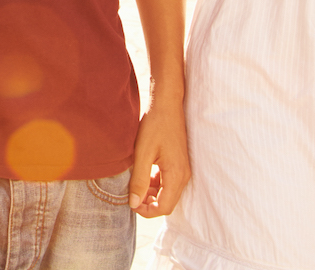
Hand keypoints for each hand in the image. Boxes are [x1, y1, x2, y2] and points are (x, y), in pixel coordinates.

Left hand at [129, 101, 188, 216]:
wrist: (166, 104)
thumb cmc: (155, 125)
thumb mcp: (142, 153)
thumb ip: (139, 180)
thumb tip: (134, 203)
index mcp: (176, 175)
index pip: (164, 207)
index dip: (147, 211)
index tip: (131, 203)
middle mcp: (183, 175)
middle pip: (167, 202)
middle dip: (149, 204)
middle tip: (131, 195)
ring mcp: (183, 169)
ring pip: (168, 193)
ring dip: (151, 194)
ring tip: (135, 185)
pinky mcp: (179, 163)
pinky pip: (168, 182)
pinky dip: (156, 184)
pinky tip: (143, 175)